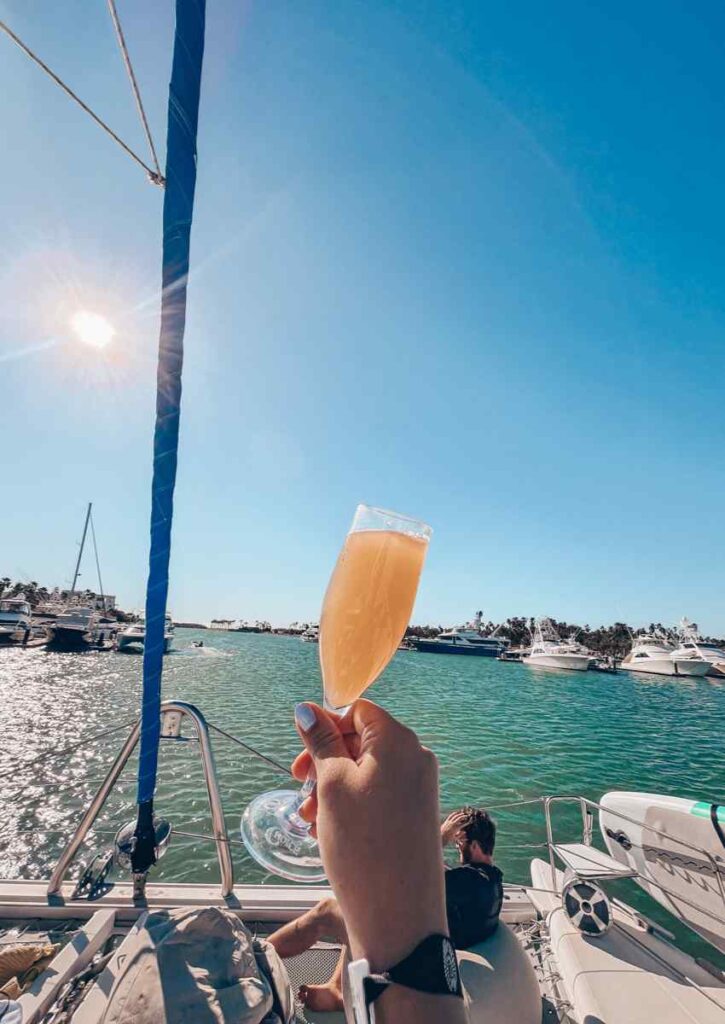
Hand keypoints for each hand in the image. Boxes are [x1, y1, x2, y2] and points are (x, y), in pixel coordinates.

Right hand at [292, 700, 447, 971]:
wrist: (399, 917)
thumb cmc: (363, 846)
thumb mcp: (331, 785)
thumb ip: (320, 742)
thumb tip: (305, 709)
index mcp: (399, 741)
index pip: (358, 711)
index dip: (326, 727)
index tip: (302, 756)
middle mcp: (416, 758)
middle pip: (361, 740)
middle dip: (325, 762)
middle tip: (300, 787)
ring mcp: (419, 788)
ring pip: (365, 771)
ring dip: (332, 787)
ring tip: (310, 818)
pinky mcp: (416, 815)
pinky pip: (378, 795)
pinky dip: (350, 805)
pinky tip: (327, 829)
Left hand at [441, 810, 466, 846]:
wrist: (440, 837)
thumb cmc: (448, 839)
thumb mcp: (455, 838)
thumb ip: (460, 835)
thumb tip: (464, 832)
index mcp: (456, 829)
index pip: (463, 824)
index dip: (467, 822)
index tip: (469, 821)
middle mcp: (452, 824)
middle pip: (459, 818)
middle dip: (464, 816)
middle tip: (467, 816)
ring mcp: (449, 822)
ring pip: (455, 816)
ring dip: (459, 814)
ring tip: (463, 813)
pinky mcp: (446, 821)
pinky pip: (451, 816)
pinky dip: (454, 814)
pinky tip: (456, 812)